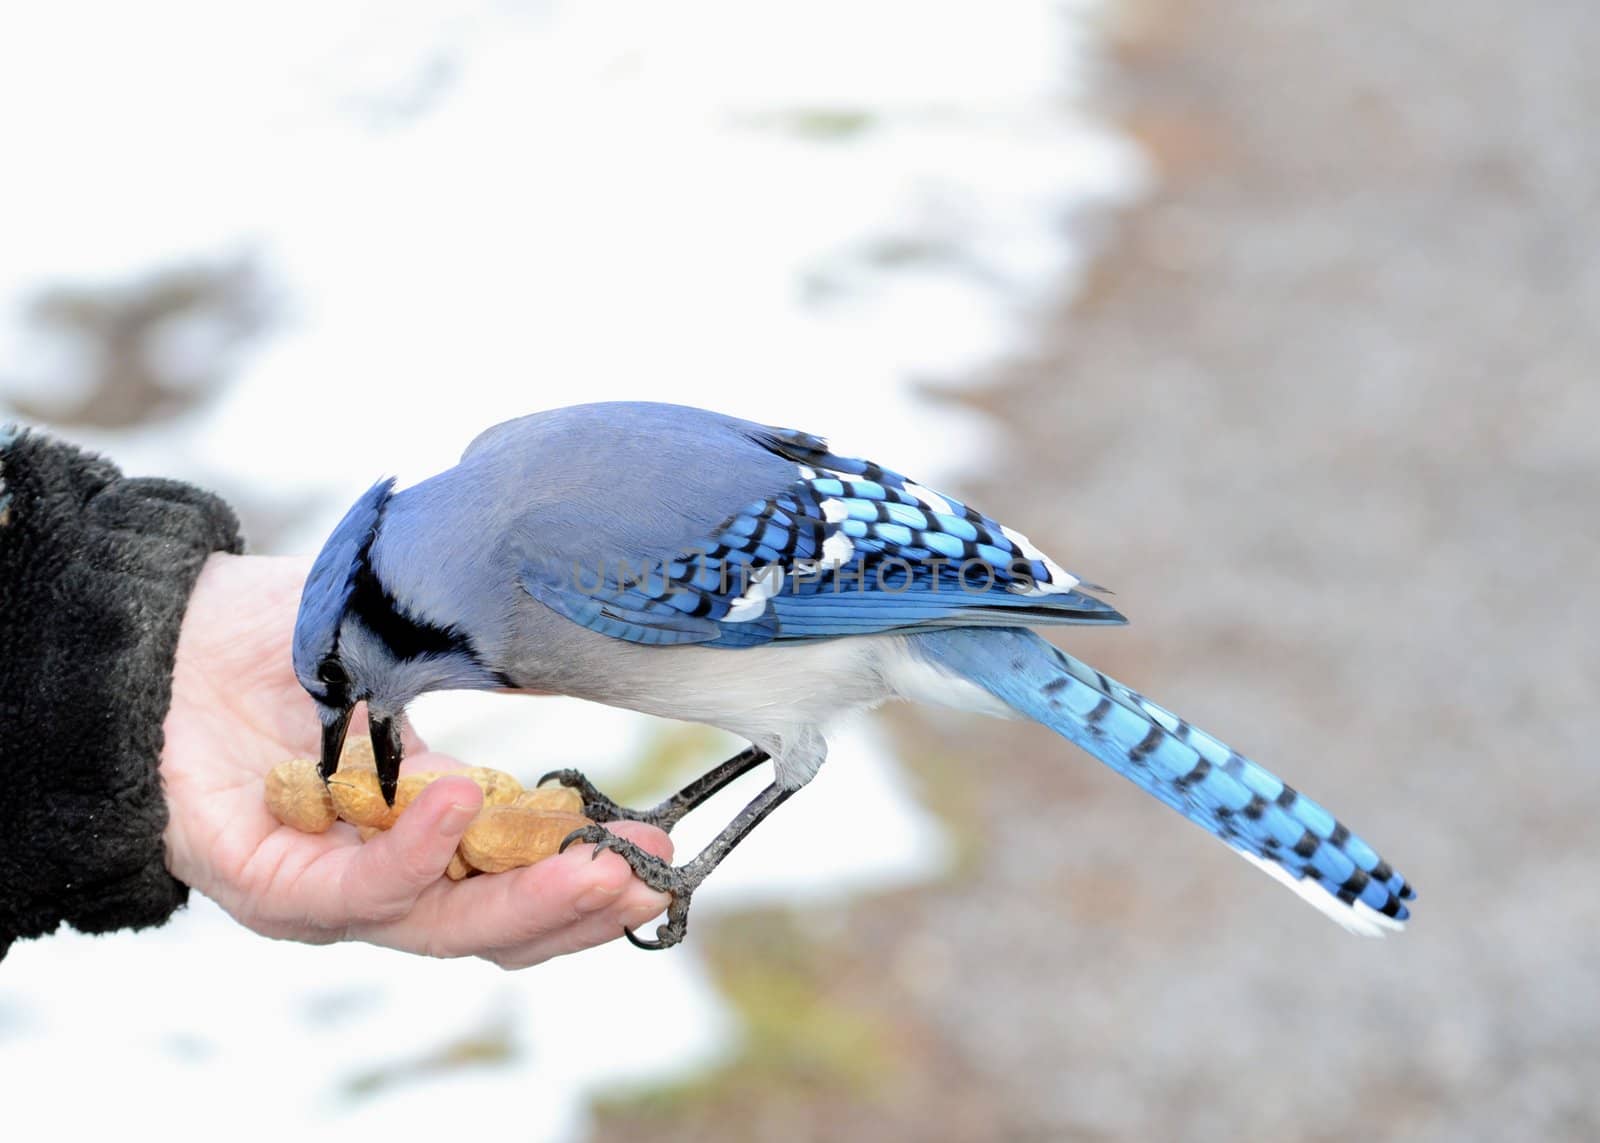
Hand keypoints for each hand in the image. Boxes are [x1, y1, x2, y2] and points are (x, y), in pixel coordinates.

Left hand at [160, 552, 671, 967]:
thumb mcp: (414, 664)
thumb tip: (607, 654)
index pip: (517, 882)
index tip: (661, 851)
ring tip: (592, 860)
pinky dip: (416, 851)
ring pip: (437, 926)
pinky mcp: (264, 883)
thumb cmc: (282, 642)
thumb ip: (496, 682)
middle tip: (649, 874)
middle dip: (578, 906)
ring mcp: (322, 892)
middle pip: (490, 926)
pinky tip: (463, 801)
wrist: (164, 626)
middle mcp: (377, 877)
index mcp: (421, 832)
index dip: (591, 876)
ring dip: (523, 898)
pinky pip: (352, 890)